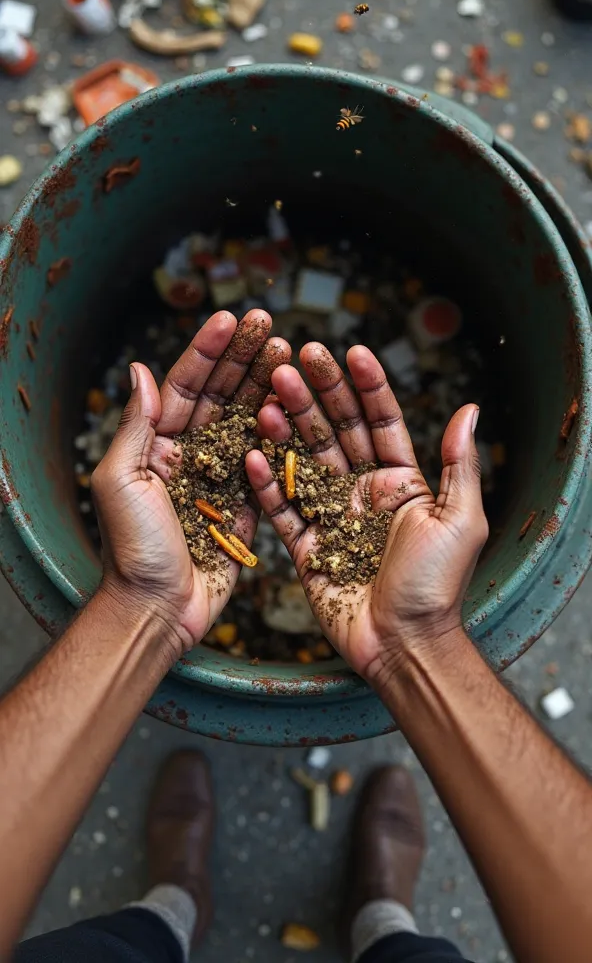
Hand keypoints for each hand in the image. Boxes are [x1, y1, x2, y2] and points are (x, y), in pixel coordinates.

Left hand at [91, 309, 290, 650]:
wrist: (159, 610)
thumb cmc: (133, 549)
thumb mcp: (122, 481)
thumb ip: (135, 426)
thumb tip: (141, 370)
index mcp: (155, 446)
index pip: (185, 387)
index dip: (207, 351)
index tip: (231, 319)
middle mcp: (188, 456)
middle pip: (221, 396)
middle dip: (244, 358)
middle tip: (270, 325)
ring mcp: (218, 479)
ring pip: (247, 422)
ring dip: (267, 387)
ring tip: (290, 354)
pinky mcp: (244, 506)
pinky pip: (265, 463)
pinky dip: (280, 435)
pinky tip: (296, 407)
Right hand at [245, 343, 487, 683]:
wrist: (404, 645)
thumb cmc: (437, 586)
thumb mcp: (460, 519)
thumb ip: (458, 464)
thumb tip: (470, 408)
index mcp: (401, 482)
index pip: (381, 421)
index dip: (366, 386)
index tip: (350, 351)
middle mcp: (364, 492)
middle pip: (336, 432)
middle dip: (316, 395)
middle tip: (294, 360)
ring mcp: (333, 517)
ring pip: (304, 461)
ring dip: (286, 426)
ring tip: (267, 394)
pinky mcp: (306, 546)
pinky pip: (282, 509)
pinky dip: (266, 482)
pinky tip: (252, 451)